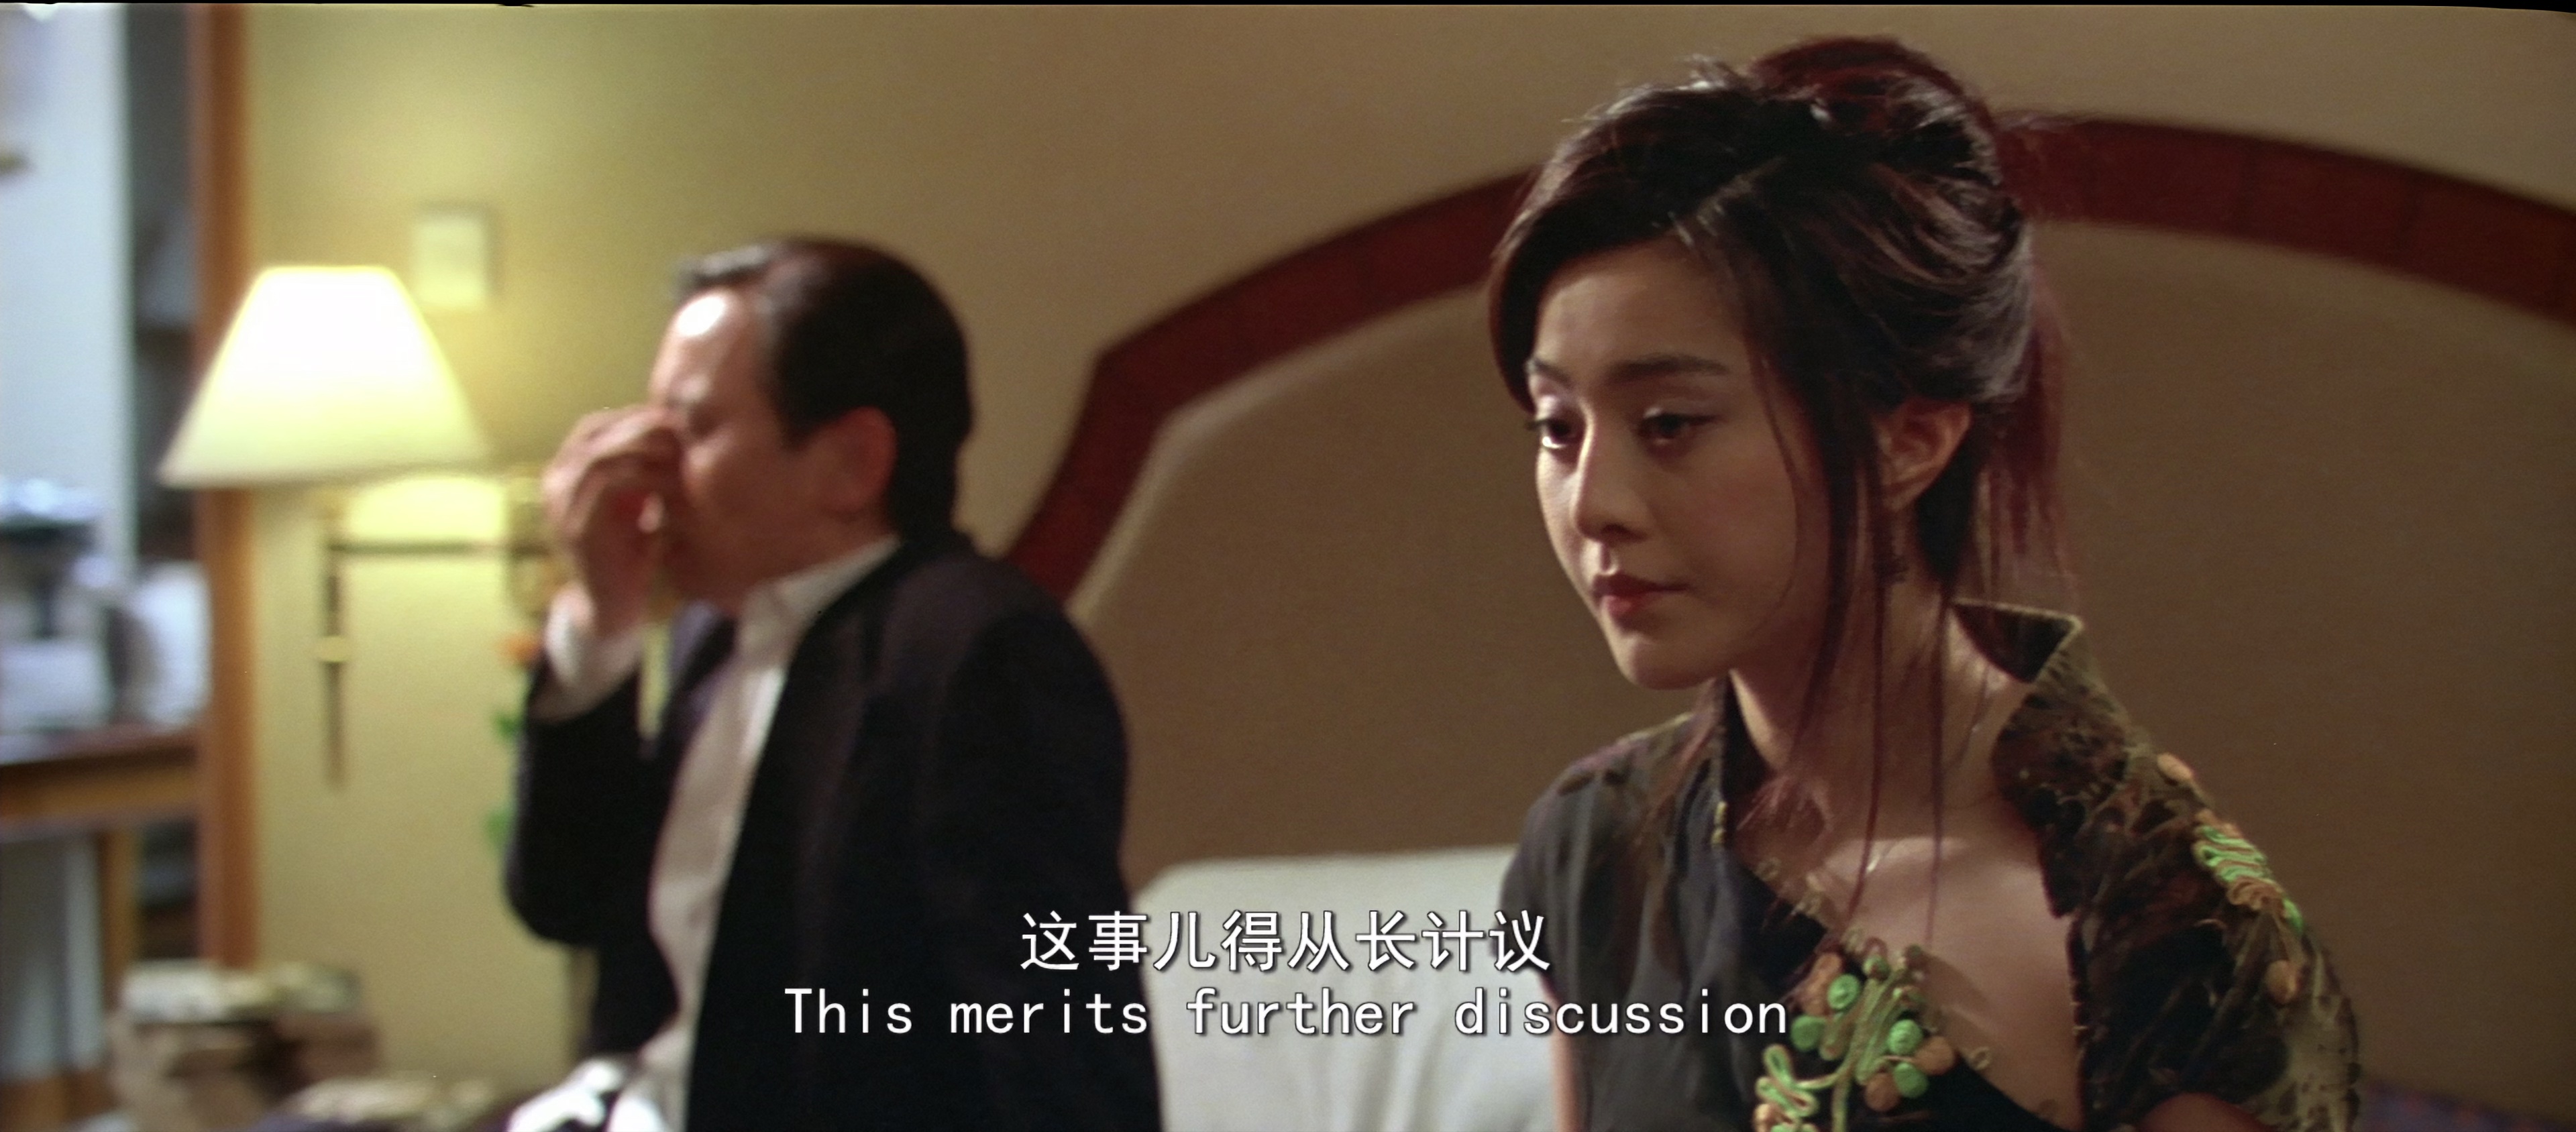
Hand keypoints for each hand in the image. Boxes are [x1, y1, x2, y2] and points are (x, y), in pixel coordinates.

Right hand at [541, 406, 678, 639]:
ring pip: (597, 455)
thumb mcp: (635, 500)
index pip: (594, 427)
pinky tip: (669, 477)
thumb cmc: (631, 550)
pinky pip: (605, 485)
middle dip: (639, 425)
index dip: (632, 417)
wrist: (613, 605)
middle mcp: (555, 484)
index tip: (671, 417)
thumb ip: (641, 467)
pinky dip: (640, 474)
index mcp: (566, 474)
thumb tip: (673, 427)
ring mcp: (560, 505)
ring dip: (640, 446)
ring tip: (676, 447)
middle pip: (594, 434)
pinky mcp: (577, 528)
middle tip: (678, 427)